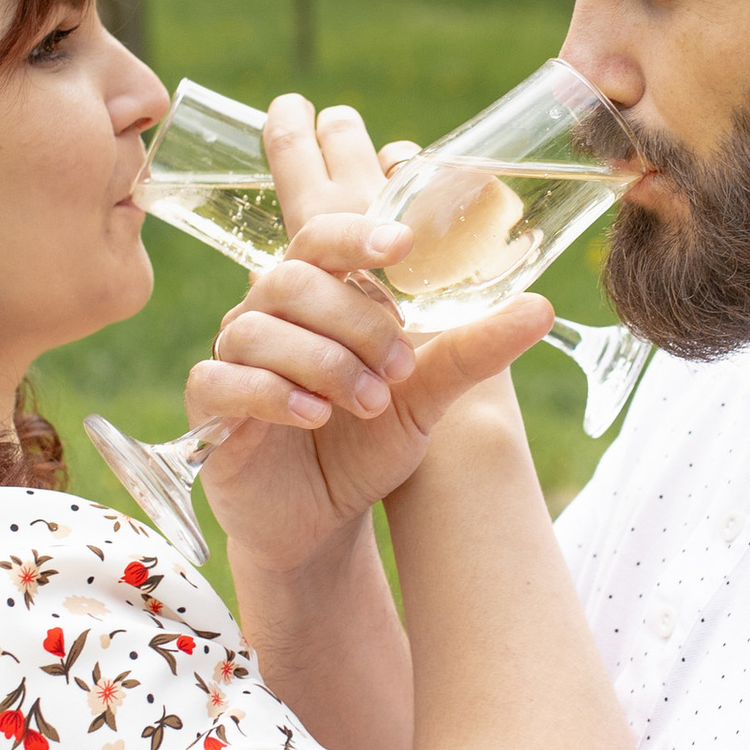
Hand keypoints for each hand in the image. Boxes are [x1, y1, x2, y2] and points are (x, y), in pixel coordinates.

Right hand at [186, 94, 550, 572]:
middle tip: (400, 369)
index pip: (325, 236)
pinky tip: (315, 417)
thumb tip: (541, 307)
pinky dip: (272, 393)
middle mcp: (269, 312)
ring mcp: (233, 356)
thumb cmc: (369, 439)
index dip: (357, 233)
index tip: (401, 245)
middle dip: (355, 320)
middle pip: (294, 279)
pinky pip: (222, 380)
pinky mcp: (209, 408)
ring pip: (258, 327)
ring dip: (323, 361)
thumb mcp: (428, 394)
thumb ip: (473, 350)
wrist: (323, 517)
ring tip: (370, 403)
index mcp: (319, 293)